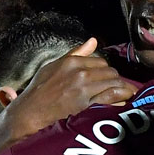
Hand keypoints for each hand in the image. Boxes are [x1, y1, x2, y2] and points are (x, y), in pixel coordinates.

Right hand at [0, 38, 136, 152]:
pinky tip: (123, 102)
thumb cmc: (39, 91)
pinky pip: (111, 98)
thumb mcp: (53, 67)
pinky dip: (120, 99)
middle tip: (116, 88)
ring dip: (121, 89)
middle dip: (115, 80)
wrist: (29, 114)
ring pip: (114, 84)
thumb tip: (93, 41)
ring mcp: (83, 89)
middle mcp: (79, 73)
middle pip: (110, 72)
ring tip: (125, 95)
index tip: (106, 79)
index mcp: (71, 62)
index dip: (105, 71)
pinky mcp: (86, 105)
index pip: (100, 62)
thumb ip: (76, 53)